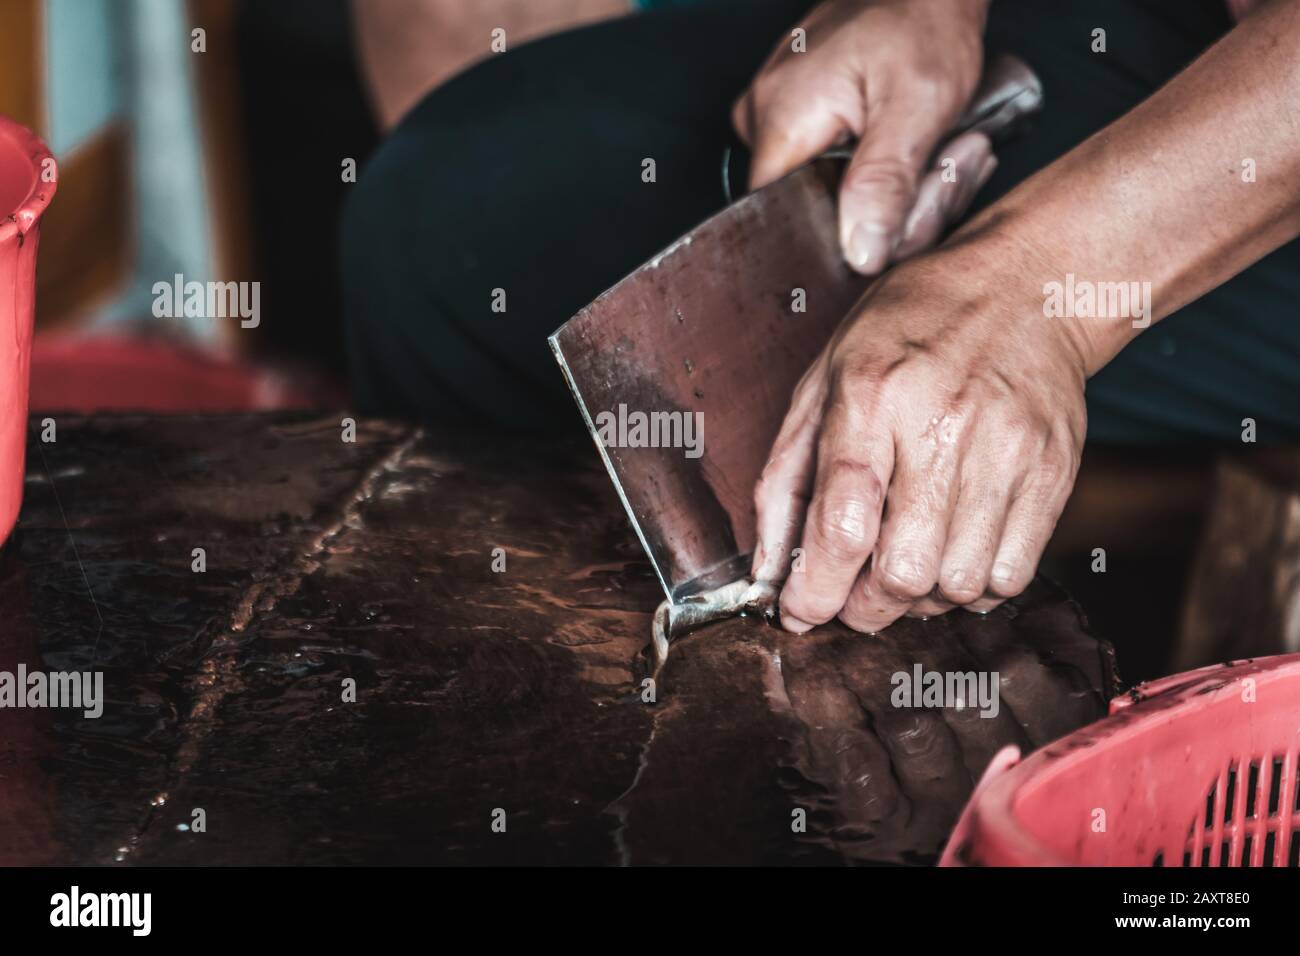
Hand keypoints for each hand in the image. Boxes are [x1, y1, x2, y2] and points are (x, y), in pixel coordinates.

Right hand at [733, 0, 992, 273]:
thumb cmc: (922, 18)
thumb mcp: (918, 105)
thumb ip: (885, 184)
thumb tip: (861, 254)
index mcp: (779, 121)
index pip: (789, 222)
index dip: (848, 234)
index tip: (904, 210)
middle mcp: (762, 121)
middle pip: (818, 214)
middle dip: (893, 210)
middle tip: (945, 169)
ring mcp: (776, 117)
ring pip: (834, 197)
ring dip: (898, 191)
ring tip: (941, 150)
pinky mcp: (798, 118)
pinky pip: (835, 172)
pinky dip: (884, 171)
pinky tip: (916, 151)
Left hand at [751, 237, 1091, 631]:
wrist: (1027, 287)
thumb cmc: (912, 328)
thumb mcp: (824, 378)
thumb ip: (787, 476)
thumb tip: (769, 569)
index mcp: (871, 395)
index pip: (843, 523)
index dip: (816, 590)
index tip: (801, 612)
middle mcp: (943, 425)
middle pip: (904, 572)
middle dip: (866, 608)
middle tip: (852, 598)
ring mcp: (1007, 450)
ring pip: (958, 585)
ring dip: (921, 601)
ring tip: (906, 565)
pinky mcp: (1054, 471)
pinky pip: (1012, 575)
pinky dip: (974, 587)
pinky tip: (953, 554)